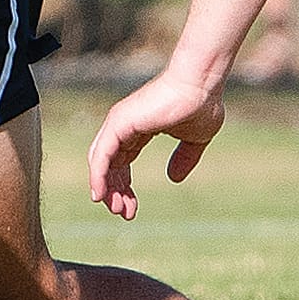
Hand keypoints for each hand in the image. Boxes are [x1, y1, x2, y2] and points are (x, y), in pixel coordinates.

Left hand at [87, 67, 226, 220]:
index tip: (132, 208)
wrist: (200, 86)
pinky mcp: (118, 123)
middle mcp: (123, 125)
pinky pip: (101, 155)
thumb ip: (184, 158)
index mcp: (138, 128)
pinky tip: (100, 194)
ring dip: (105, 188)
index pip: (123, 160)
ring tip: (116, 210)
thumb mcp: (194, 140)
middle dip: (114, 191)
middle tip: (123, 213)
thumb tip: (174, 178)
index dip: (125, 185)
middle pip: (109, 164)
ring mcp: (118, 123)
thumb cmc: (200, 105)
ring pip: (101, 162)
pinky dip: (98, 176)